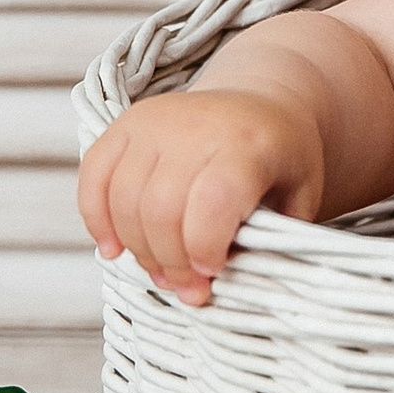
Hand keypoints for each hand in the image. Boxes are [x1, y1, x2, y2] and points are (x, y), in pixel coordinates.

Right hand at [76, 89, 324, 305]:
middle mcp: (196, 126)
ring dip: (139, 250)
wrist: (263, 104)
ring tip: (163, 273)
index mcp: (248, 145)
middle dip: (171, 262)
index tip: (211, 274)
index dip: (203, 247)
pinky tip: (114, 248)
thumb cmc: (282, 159)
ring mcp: (156, 121)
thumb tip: (233, 288)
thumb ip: (274, 240)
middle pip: (161, 208)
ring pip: (124, 200)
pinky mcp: (127, 123)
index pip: (211, 201)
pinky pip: (94, 176)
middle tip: (188, 288)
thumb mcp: (299, 197)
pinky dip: (97, 219)